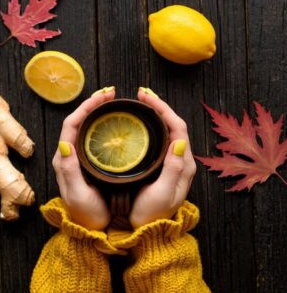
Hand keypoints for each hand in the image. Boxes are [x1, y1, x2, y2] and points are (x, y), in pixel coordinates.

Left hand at [52, 87, 114, 229]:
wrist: (89, 229)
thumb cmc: (85, 215)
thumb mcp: (78, 195)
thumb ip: (69, 170)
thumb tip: (64, 142)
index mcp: (64, 159)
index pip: (72, 125)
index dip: (86, 107)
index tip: (103, 97)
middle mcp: (68, 155)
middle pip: (77, 121)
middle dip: (92, 104)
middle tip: (110, 94)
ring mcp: (77, 158)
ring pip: (84, 127)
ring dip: (96, 111)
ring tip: (111, 102)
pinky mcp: (87, 162)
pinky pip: (91, 137)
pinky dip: (100, 124)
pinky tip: (111, 122)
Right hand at [129, 88, 196, 227]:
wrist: (149, 230)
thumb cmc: (152, 214)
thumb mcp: (162, 193)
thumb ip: (173, 168)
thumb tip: (180, 141)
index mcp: (184, 164)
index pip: (177, 128)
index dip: (163, 109)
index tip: (146, 97)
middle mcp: (182, 160)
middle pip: (174, 125)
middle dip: (159, 106)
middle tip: (142, 94)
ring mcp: (174, 162)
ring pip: (168, 130)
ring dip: (157, 113)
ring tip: (142, 102)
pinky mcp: (165, 165)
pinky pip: (162, 138)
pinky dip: (153, 125)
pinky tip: (143, 122)